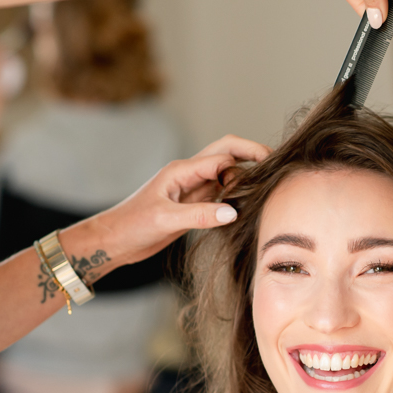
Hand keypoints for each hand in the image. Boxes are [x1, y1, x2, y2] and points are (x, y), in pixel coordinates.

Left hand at [83, 135, 271, 267]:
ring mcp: (192, 187)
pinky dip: (238, 191)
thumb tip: (234, 212)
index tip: (264, 175)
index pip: (221, 158)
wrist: (115, 240)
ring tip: (270, 179)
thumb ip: (199, 215)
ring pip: (226, 171)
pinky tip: (250, 200)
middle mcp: (188, 174)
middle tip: (277, 161)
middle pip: (226, 151)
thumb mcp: (166, 220)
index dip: (243, 164)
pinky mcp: (194, 203)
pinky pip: (221, 191)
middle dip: (251, 152)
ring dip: (246, 171)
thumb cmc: (133, 225)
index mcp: (180, 170)